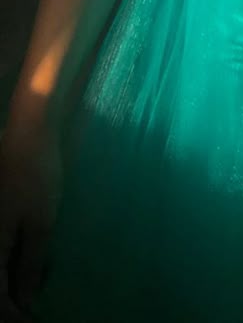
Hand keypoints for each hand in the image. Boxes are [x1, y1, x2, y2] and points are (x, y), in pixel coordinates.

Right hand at [0, 124, 62, 322]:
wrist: (26, 131)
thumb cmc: (35, 175)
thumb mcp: (40, 223)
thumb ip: (30, 264)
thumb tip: (24, 301)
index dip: (12, 316)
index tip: (32, 321)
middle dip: (8, 302)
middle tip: (30, 310)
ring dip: (8, 283)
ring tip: (29, 290)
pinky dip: (7, 263)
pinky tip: (24, 264)